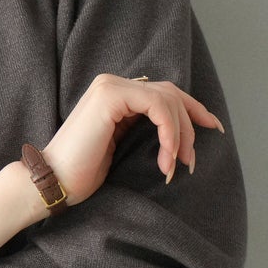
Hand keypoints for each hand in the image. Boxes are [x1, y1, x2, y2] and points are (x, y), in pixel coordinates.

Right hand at [40, 74, 224, 208]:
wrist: (54, 183)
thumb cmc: (82, 173)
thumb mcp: (121, 147)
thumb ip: (142, 129)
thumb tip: (180, 131)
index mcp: (116, 95)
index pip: (165, 93)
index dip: (193, 109)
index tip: (213, 129)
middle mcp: (113, 84)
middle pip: (171, 94)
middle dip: (190, 126)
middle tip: (190, 162)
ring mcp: (111, 87)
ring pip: (167, 99)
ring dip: (180, 135)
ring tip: (174, 166)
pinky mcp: (110, 96)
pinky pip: (157, 106)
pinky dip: (169, 132)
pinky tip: (166, 158)